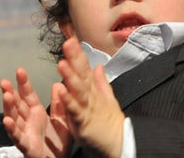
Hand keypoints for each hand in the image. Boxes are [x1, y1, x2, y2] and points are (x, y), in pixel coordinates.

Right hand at [0, 68, 70, 157]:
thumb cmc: (58, 144)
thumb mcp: (62, 120)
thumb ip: (59, 104)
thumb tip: (58, 84)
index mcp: (36, 113)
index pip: (28, 95)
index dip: (23, 83)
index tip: (20, 70)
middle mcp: (28, 121)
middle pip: (17, 105)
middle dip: (10, 92)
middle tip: (4, 81)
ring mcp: (25, 133)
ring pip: (14, 118)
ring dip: (8, 107)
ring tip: (6, 95)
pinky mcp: (26, 146)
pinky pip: (18, 137)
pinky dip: (12, 129)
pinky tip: (7, 120)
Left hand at [57, 37, 124, 156]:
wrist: (121, 144)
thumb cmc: (111, 124)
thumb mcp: (106, 100)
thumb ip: (101, 83)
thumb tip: (98, 66)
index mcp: (93, 91)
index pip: (84, 69)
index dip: (77, 55)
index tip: (70, 39)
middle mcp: (91, 96)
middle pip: (82, 75)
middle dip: (75, 59)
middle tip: (68, 43)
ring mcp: (88, 108)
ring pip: (79, 90)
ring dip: (71, 76)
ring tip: (62, 63)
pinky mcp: (84, 122)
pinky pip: (75, 110)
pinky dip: (69, 100)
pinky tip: (62, 90)